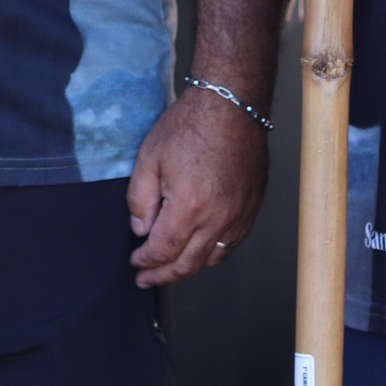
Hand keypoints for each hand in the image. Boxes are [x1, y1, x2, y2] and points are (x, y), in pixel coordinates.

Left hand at [126, 86, 267, 286]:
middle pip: (188, 263)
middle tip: (146, 279)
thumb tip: (140, 229)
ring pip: (212, 259)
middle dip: (163, 275)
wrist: (232, 105)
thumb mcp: (150, 158)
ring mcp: (239, 216)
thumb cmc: (190, 126)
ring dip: (188, 267)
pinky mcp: (251, 208)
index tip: (135, 261)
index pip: (163, 251)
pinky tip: (200, 249)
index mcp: (189, 207)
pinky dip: (213, 254)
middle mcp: (218, 219)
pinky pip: (231, 244)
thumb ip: (140, 199)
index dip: (146, 262)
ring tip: (170, 267)